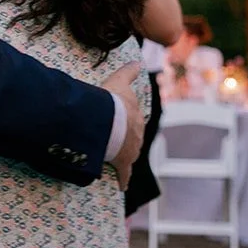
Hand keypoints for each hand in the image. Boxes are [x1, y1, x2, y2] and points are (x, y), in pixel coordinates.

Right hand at [103, 60, 144, 190]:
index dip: (127, 121)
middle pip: (133, 138)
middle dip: (127, 140)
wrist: (109, 121)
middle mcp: (138, 134)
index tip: (122, 122)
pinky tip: (123, 186)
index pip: (134, 120)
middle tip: (116, 140)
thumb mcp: (119, 81)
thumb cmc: (113, 101)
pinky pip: (125, 174)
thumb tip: (136, 60)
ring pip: (130, 154)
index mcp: (136, 117)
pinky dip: (124, 180)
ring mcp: (132, 150)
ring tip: (114, 157)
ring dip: (124, 156)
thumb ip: (128, 71)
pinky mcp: (123, 163)